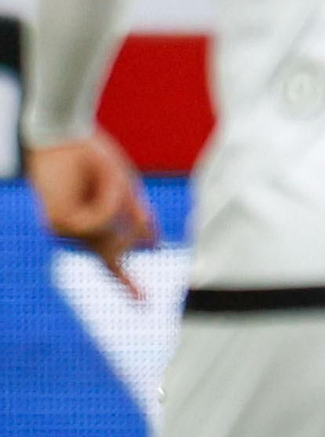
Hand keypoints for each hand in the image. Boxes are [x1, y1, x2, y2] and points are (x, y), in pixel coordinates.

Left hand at [28, 133, 156, 294]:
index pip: (108, 261)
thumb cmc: (91, 155)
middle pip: (114, 249)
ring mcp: (63, 230)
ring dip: (119, 206)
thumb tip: (153, 242)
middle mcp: (72, 233)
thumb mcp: (123, 188)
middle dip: (130, 228)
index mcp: (86, 226)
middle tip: (125, 193)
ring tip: (112, 177)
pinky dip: (109, 203)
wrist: (64, 132)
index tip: (145, 304)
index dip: (128, 284)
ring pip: (107, 236)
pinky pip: (98, 223)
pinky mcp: (60, 221)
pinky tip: (107, 182)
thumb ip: (136, 216)